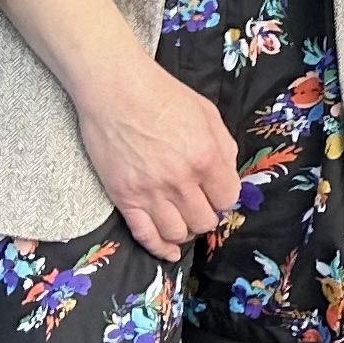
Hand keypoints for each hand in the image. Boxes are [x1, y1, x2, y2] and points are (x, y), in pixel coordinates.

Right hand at [72, 54, 240, 261]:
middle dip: (206, 216)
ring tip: (183, 222)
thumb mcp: (207, 113)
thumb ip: (223, 147)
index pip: (227, 199)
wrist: (115, 90)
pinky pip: (145, 235)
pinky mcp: (124, 197)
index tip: (215, 194)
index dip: (223, 199)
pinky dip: (159, 249)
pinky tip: (168, 252)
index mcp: (206, 157)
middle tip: (198, 206)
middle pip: (204, 221)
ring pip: (177, 233)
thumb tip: (228, 176)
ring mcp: (151, 191)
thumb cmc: (162, 94)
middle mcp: (181, 180)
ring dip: (185, 232)